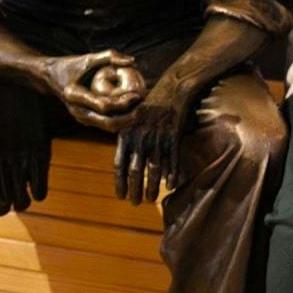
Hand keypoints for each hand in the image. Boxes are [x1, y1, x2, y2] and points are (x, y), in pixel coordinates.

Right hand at [40, 50, 145, 131]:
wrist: (50, 78)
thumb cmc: (70, 65)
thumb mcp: (87, 57)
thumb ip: (109, 56)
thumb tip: (132, 61)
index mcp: (74, 95)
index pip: (103, 106)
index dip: (123, 102)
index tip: (137, 95)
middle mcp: (77, 110)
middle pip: (108, 123)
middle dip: (129, 118)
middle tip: (144, 107)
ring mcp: (81, 118)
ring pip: (109, 127)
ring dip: (127, 121)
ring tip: (142, 109)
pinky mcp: (86, 120)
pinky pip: (106, 124)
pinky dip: (121, 119)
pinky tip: (133, 110)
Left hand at [114, 73, 195, 203]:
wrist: (171, 89)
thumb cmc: (149, 106)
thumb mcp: (132, 120)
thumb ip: (127, 140)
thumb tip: (123, 163)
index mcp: (126, 133)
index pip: (119, 164)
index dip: (119, 183)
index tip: (120, 196)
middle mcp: (140, 136)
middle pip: (135, 170)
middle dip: (135, 190)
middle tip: (135, 203)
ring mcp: (157, 136)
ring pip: (154, 169)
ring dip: (152, 187)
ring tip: (150, 199)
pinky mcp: (173, 135)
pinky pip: (172, 160)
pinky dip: (171, 174)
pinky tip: (171, 186)